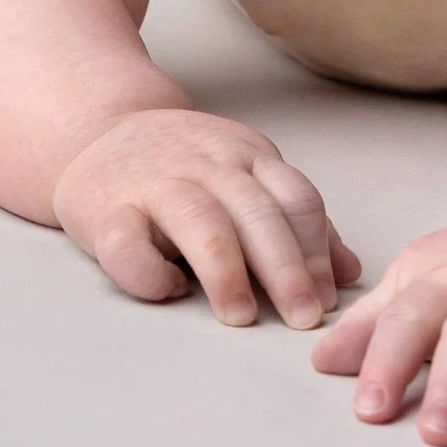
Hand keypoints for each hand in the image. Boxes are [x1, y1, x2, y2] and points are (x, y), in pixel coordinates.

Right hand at [51, 107, 362, 327]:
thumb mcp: (246, 177)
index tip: (330, 298)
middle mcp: (206, 164)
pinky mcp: (106, 209)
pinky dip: (149, 272)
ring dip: (227, 272)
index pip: (296, 198)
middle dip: (286, 268)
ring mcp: (155, 183)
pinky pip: (128, 243)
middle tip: (303, 317)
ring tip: (243, 316)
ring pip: (201, 222)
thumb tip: (351, 273)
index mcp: (247, 156)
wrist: (96, 128)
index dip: (317, 249)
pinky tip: (169, 291)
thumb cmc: (183, 166)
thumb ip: (295, 221)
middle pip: (257, 212)